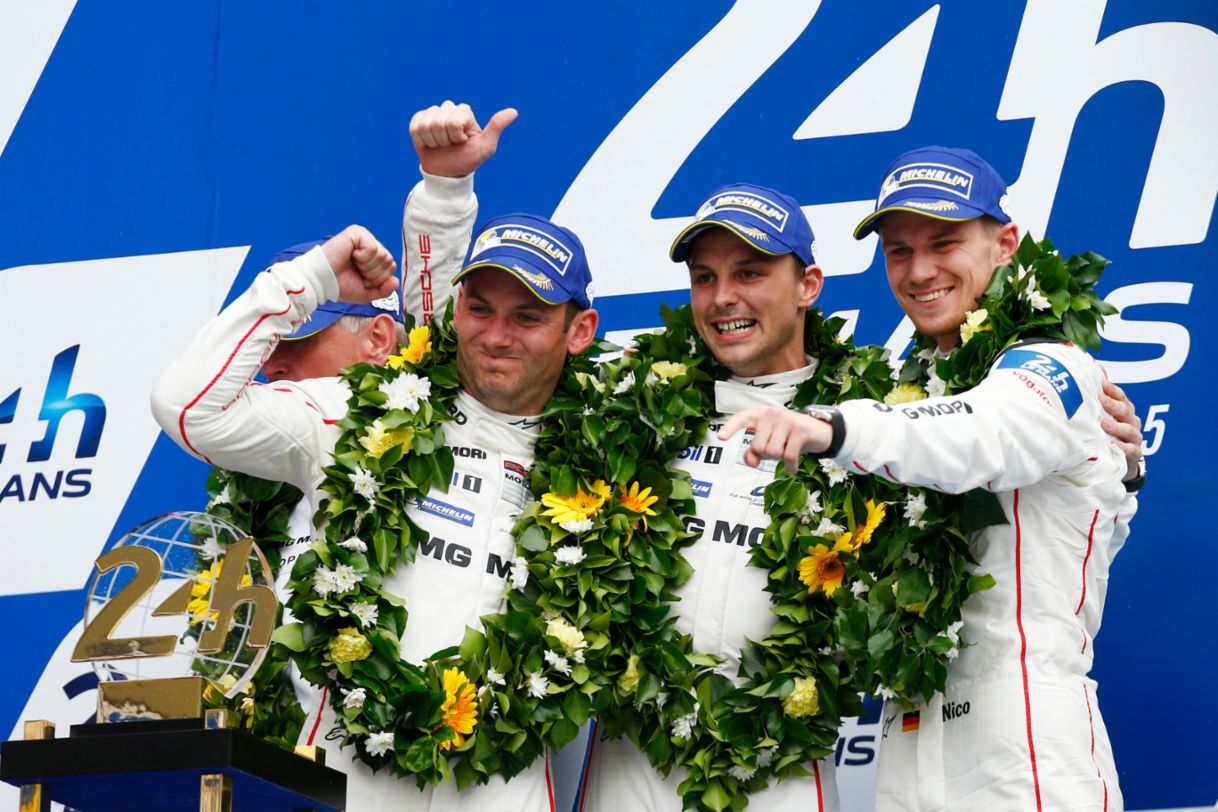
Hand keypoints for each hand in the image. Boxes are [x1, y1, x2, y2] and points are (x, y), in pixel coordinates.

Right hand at [322, 226, 397, 303]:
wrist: (321, 281)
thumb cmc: (340, 285)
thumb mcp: (367, 293)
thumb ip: (384, 290)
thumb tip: (396, 281)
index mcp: (373, 257)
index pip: (390, 267)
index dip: (377, 278)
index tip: (361, 278)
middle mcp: (370, 245)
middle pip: (389, 261)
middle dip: (373, 273)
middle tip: (356, 271)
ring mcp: (364, 237)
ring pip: (383, 255)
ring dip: (367, 266)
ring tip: (353, 263)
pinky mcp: (357, 232)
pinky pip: (373, 248)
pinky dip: (363, 258)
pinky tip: (351, 256)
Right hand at [409, 100, 517, 177]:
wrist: (448, 173)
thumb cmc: (468, 160)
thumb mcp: (485, 147)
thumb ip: (496, 127)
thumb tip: (514, 111)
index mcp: (465, 112)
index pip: (453, 120)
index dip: (456, 136)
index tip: (461, 142)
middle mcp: (449, 108)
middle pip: (439, 121)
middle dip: (444, 139)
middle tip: (450, 145)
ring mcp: (433, 113)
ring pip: (425, 124)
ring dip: (433, 140)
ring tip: (440, 145)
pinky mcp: (418, 120)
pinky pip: (414, 126)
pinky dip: (421, 139)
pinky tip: (429, 143)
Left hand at [717, 405, 832, 472]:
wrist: (819, 431)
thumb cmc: (789, 437)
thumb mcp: (770, 442)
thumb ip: (754, 452)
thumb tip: (752, 461)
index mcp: (761, 413)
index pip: (742, 419)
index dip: (730, 428)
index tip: (720, 437)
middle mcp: (772, 413)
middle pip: (758, 447)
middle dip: (767, 455)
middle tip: (779, 450)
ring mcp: (787, 419)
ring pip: (773, 452)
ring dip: (780, 459)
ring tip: (787, 451)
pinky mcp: (800, 429)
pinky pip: (788, 456)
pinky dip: (791, 467)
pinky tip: (793, 467)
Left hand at [1099, 378, 1142, 480]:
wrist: (1118, 460)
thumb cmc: (1108, 432)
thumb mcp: (1103, 414)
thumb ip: (1100, 394)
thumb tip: (1094, 367)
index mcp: (1124, 410)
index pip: (1121, 396)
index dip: (1113, 390)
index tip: (1102, 384)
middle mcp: (1131, 422)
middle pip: (1125, 410)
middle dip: (1113, 404)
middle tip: (1100, 400)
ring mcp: (1134, 438)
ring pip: (1128, 430)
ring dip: (1116, 426)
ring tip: (1104, 424)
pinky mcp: (1134, 454)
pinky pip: (1130, 449)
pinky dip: (1122, 446)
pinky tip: (1112, 444)